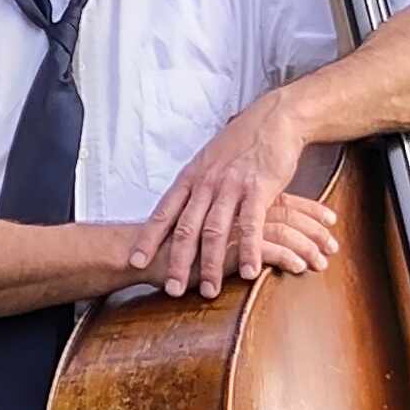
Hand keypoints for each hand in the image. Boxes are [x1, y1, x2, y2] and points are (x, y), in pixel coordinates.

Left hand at [130, 93, 343, 297]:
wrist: (275, 118)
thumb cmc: (241, 143)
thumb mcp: (208, 161)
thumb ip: (194, 187)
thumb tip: (177, 209)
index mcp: (191, 178)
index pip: (164, 212)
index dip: (149, 238)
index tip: (135, 261)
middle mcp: (207, 183)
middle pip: (186, 228)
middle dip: (177, 262)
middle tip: (171, 289)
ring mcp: (232, 186)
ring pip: (216, 231)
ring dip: (211, 264)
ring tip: (208, 291)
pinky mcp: (260, 189)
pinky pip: (252, 225)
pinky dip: (249, 250)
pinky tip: (248, 272)